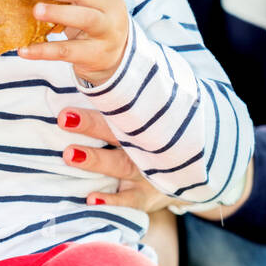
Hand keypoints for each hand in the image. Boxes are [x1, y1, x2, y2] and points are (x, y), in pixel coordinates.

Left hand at [18, 0, 129, 85]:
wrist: (116, 56)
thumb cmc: (94, 22)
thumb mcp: (87, 4)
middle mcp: (111, 8)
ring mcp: (107, 32)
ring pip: (84, 19)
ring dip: (58, 13)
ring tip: (36, 11)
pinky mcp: (96, 54)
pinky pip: (67, 51)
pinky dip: (44, 51)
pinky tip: (25, 50)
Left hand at [55, 107, 254, 219]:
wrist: (202, 171)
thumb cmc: (166, 137)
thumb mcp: (160, 115)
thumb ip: (140, 97)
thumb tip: (111, 64)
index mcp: (147, 123)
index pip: (120, 110)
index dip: (99, 101)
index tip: (72, 96)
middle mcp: (147, 145)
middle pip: (117, 133)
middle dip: (91, 125)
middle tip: (64, 118)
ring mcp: (149, 172)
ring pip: (120, 164)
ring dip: (95, 160)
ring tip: (70, 154)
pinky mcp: (149, 197)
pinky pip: (131, 200)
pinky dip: (113, 201)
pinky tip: (91, 200)